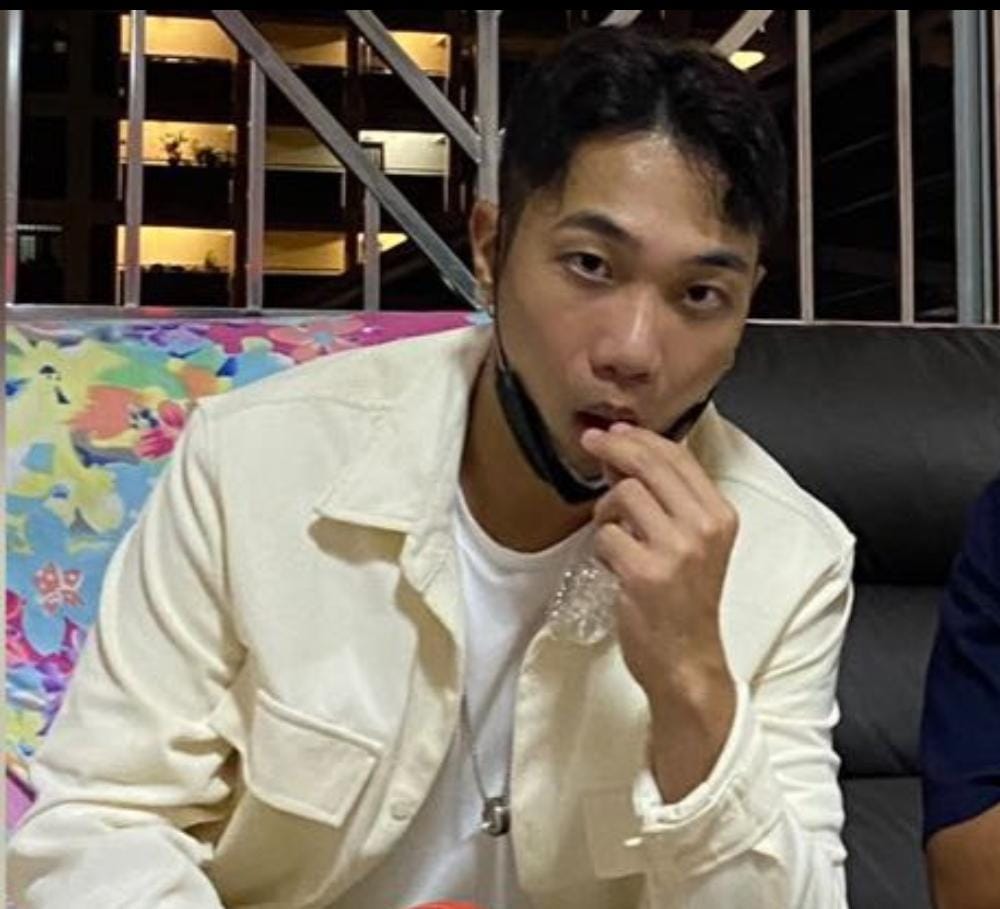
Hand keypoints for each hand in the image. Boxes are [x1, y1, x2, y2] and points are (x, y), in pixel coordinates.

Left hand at [581, 422, 737, 799]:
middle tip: (592, 442)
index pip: (678, 456)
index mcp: (721, 515)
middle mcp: (704, 528)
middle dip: (614, 447)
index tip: (614, 431)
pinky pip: (605, 536)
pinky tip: (612, 565)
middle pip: (649, 465)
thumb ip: (667, 501)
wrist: (687, 661)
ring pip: (622, 496)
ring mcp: (676, 551)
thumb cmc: (685, 602)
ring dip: (605, 511)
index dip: (641, 438)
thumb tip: (622, 455)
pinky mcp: (644, 574)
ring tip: (611, 534)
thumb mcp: (694, 545)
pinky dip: (600, 547)